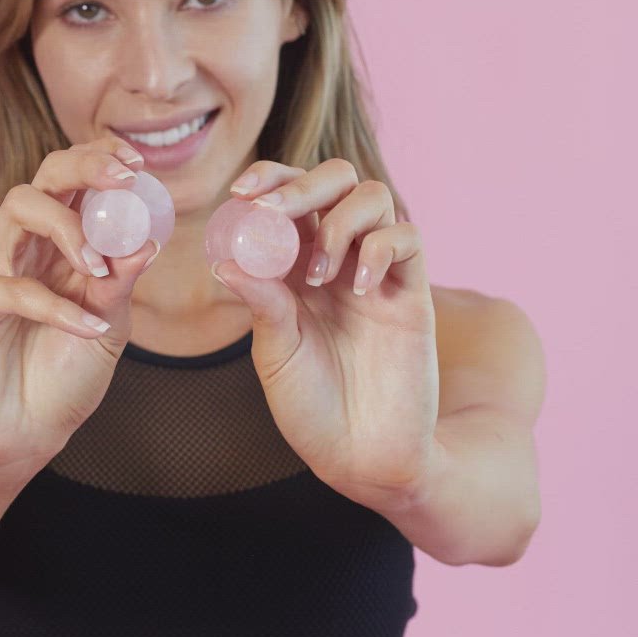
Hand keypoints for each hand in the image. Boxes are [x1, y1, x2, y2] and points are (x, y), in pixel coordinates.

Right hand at [0, 137, 158, 472]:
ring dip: (68, 229)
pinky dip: (54, 305)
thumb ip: (121, 285)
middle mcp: (24, 245)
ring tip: (98, 269)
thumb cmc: (64, 377)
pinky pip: (8, 285)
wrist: (24, 436)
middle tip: (123, 180)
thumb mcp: (108, 328)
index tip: (139, 165)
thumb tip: (148, 241)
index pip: (75, 182)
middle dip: (84, 167)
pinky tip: (87, 328)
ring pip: (19, 209)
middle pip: (44, 177)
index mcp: (61, 244)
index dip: (102, 160)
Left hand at [212, 159, 441, 500]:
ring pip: (374, 197)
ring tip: (321, 275)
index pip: (289, 198)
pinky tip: (357, 288)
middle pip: (336, 179)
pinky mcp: (412, 294)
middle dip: (304, 184)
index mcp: (296, 267)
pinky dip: (381, 247)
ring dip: (341, 221)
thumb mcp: (275, 355)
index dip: (270, 179)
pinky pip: (407, 239)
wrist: (361, 456)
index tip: (241, 191)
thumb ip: (262, 305)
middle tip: (276, 213)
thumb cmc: (312, 409)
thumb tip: (225, 262)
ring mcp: (377, 273)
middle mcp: (338, 260)